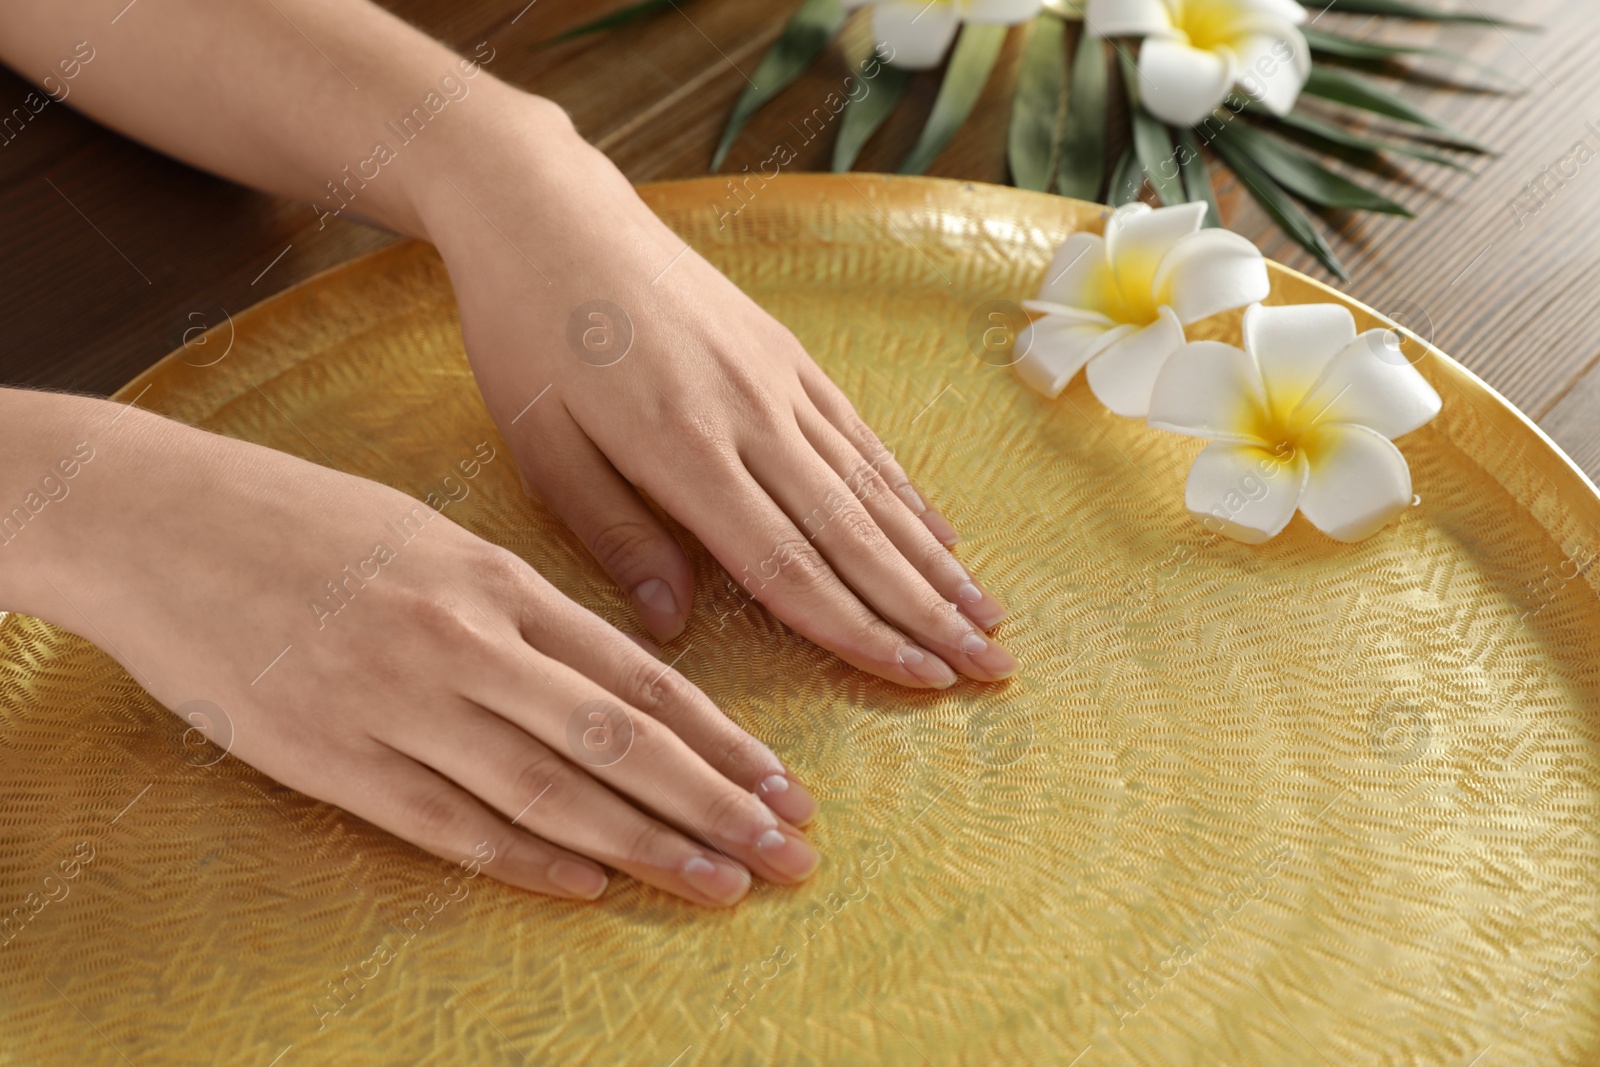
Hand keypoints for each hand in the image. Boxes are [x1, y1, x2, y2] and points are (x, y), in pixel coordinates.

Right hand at [6, 392, 817, 905]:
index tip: (783, 784)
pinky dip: (526, 859)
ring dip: (647, 845)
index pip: (638, 673)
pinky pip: (447, 823)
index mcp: (496, 577)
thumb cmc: (304, 520)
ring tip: (722, 884)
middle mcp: (462, 641)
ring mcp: (396, 703)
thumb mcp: (433, 533)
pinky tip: (591, 886)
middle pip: (617, 739)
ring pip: (549, 790)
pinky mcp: (329, 758)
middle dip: (716, 803)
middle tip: (791, 852)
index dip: (722, 738)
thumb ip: (523, 603)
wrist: (155, 519)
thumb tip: (617, 665)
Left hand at [418, 99, 1015, 688]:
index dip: (860, 633)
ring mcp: (779, 382)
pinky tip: (943, 537)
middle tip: (993, 666)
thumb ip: (615, 537)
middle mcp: (751, 418)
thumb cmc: (528, 336)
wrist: (551, 213)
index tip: (921, 682)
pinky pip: (861, 436)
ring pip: (874, 489)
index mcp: (682, 451)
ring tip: (988, 618)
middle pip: (855, 536)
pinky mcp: (788, 355)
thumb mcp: (540, 447)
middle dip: (927, 613)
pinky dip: (908, 493)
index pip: (789, 567)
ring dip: (936, 563)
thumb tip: (676, 626)